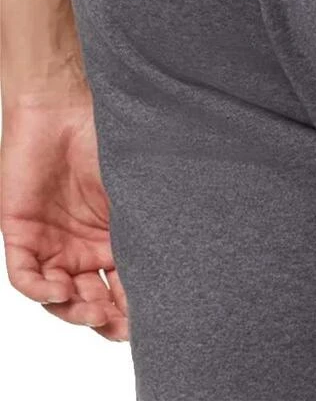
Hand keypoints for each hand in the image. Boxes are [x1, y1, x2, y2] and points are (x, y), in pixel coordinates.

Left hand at [1, 88, 128, 340]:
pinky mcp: (21, 233)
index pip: (123, 284)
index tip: (152, 320)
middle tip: (120, 327)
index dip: (134, 307)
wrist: (63, 109)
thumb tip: (174, 268)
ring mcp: (52, 243)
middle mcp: (82, 246)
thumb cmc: (103, 139)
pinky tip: (61, 290)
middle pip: (91, 299)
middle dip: (105, 318)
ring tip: (94, 310)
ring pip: (59, 296)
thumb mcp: (132, 192)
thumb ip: (143, 228)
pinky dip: (42, 290)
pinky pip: (26, 276)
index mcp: (113, 237)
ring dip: (75, 310)